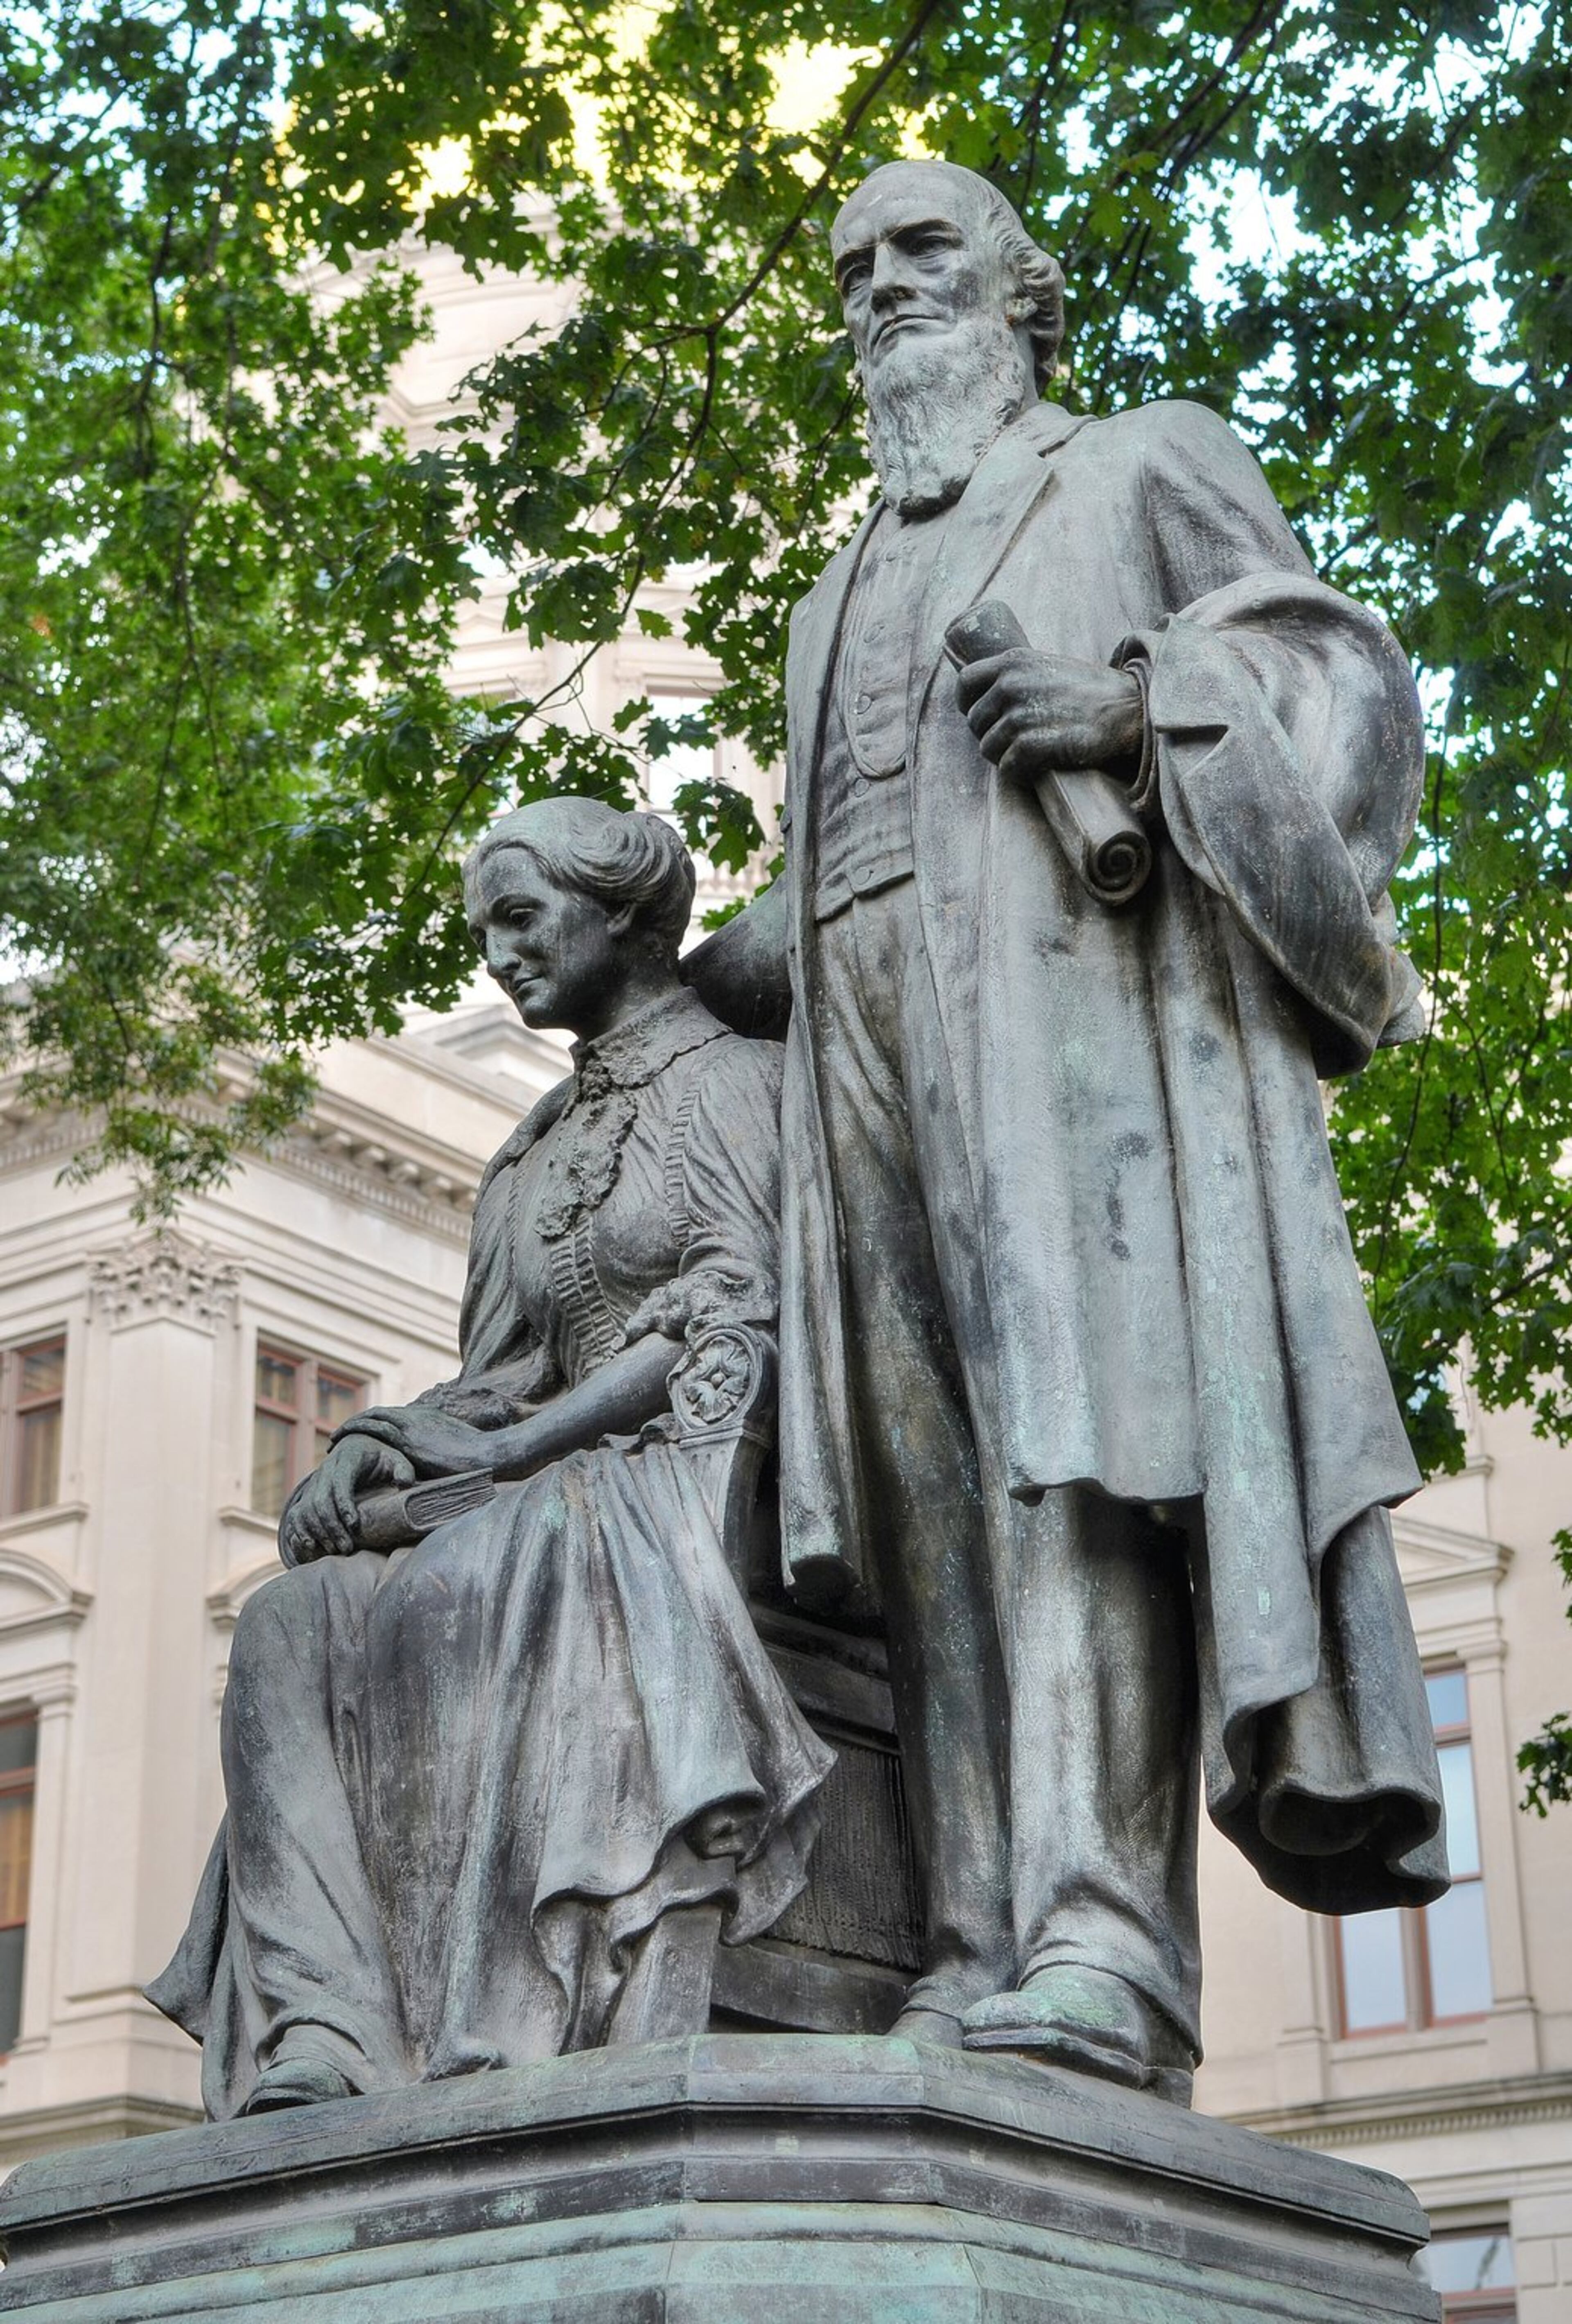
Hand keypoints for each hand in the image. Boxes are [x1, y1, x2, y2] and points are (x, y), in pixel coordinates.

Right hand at [278, 1438, 413, 1565]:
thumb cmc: (380, 1457)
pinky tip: (312, 1545)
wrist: (357, 1446)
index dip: (343, 1504)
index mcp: (347, 1459)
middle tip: (347, 1547)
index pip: (339, 1483)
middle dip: (332, 1526)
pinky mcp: (309, 1493)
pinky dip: (301, 1529)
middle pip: (320, 1500)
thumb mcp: (396, 1458)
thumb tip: (405, 1484)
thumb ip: (404, 1469)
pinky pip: (298, 1512)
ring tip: (335, 1549)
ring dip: (318, 1531)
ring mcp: (315, 1482)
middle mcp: (326, 1469)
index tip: (354, 1525)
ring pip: (307, 1508)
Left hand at [336, 1403, 494, 1479]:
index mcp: (429, 1418)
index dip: (375, 1424)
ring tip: (334, 1440)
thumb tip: (442, 1465)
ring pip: (371, 1418)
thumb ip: (444, 1452)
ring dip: (351, 1427)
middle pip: (379, 1414)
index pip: (395, 1417)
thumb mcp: (459, 1450)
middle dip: (357, 1423)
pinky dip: (355, 1432)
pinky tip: (341, 1443)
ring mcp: (412, 1424)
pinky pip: (373, 1430)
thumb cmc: (479, 1458)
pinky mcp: (408, 1438)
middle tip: (339, 1436)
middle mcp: (417, 1416)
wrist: (489, 1454)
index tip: (363, 1434)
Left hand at [955, 650, 1144, 784]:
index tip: (979, 715)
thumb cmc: (1092, 690)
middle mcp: (1010, 685)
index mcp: (1013, 662)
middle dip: (990, 734)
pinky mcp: (1030, 746)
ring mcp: (1019, 716)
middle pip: (975, 721)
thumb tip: (992, 695)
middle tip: (1014, 741)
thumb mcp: (1049, 666)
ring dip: (1004, 757)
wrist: (1128, 708)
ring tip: (1029, 755)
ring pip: (988, 748)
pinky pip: (1006, 769)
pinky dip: (1018, 774)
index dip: (968, 703)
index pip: (965, 682)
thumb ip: (1019, 675)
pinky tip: (1035, 770)